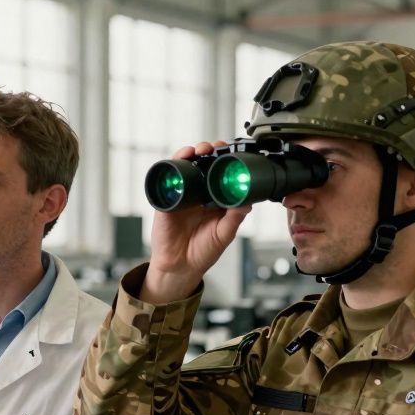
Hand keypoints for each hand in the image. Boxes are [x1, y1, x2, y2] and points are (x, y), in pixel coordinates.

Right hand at [141, 141, 251, 303]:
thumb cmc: (203, 252)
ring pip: (186, 166)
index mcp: (216, 199)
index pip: (222, 173)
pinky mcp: (167, 199)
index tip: (233, 151)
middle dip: (210, 151)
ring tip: (198, 150)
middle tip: (215, 148)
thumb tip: (247, 202)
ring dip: (192, 153)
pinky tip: (181, 159)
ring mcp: (183, 194)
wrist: (179, 266)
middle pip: (204, 164)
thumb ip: (234, 218)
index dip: (226, 160)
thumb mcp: (224, 234)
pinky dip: (173, 164)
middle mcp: (200, 193)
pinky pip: (168, 178)